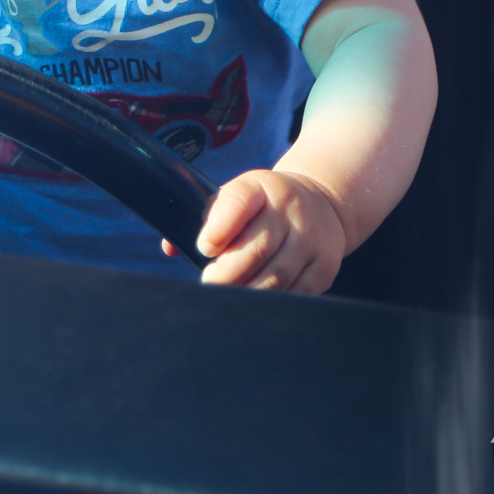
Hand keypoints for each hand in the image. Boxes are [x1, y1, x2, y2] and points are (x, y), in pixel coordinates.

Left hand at [162, 169, 346, 293]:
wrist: (322, 202)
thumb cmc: (262, 206)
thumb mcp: (237, 198)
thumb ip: (205, 219)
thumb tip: (170, 248)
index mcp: (260, 188)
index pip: (239, 202)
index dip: (219, 228)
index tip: (204, 248)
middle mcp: (289, 211)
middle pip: (256, 249)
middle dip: (226, 274)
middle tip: (209, 284)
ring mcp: (311, 239)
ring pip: (275, 277)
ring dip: (246, 293)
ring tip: (227, 297)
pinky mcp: (324, 266)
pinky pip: (296, 293)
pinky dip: (272, 303)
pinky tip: (255, 306)